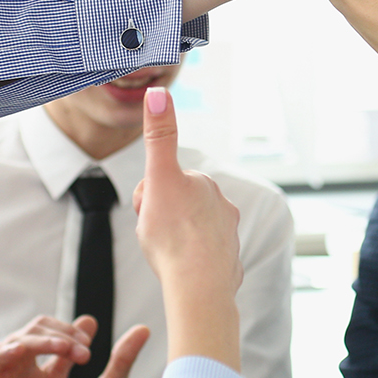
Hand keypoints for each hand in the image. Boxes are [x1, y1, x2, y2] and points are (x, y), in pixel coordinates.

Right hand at [132, 87, 242, 367]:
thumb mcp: (158, 179)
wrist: (198, 286)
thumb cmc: (173, 235)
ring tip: (171, 258)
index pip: (164, 184)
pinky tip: (184, 273)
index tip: (152, 214)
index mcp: (203, 184)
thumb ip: (159, 135)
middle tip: (157, 239)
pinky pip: (202, 259)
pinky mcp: (229, 262)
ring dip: (175, 242)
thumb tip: (158, 91)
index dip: (148, 199)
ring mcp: (228, 235)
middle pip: (176, 208)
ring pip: (188, 233)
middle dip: (161, 221)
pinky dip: (190, 263)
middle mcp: (221, 205)